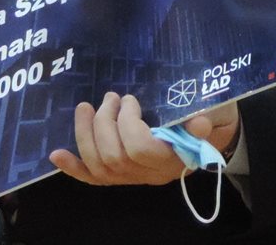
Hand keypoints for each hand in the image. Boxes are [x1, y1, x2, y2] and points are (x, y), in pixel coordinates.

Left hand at [49, 93, 239, 186]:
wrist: (213, 132)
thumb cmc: (214, 116)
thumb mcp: (218, 111)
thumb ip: (209, 117)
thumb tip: (198, 123)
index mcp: (174, 158)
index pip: (140, 149)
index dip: (127, 123)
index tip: (130, 99)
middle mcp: (152, 174)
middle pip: (115, 158)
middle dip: (104, 123)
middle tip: (110, 97)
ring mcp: (136, 176)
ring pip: (100, 167)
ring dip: (85, 135)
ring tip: (86, 108)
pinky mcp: (123, 174)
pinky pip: (95, 178)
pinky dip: (74, 167)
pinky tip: (56, 154)